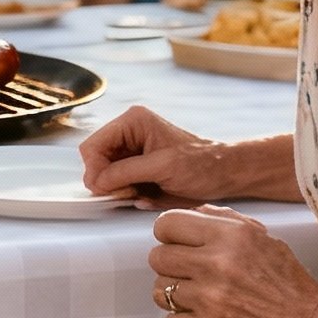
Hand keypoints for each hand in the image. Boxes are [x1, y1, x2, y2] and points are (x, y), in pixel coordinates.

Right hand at [82, 104, 232, 205]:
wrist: (224, 174)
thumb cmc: (202, 164)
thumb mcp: (162, 167)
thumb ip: (126, 172)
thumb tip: (97, 181)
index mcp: (132, 121)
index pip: (93, 146)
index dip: (95, 170)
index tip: (105, 190)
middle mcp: (128, 132)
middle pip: (96, 160)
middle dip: (108, 180)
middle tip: (128, 193)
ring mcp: (132, 150)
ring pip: (105, 174)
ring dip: (118, 189)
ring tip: (140, 194)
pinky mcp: (138, 166)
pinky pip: (118, 182)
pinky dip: (127, 193)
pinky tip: (144, 195)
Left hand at [148, 206, 317, 317]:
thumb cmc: (291, 286)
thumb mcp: (264, 240)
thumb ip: (224, 222)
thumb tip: (191, 214)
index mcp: (230, 236)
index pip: (166, 224)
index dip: (170, 234)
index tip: (178, 243)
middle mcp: (215, 264)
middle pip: (157, 257)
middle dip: (172, 265)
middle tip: (192, 273)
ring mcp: (208, 300)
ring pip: (159, 291)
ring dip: (176, 294)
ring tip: (200, 297)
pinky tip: (207, 317)